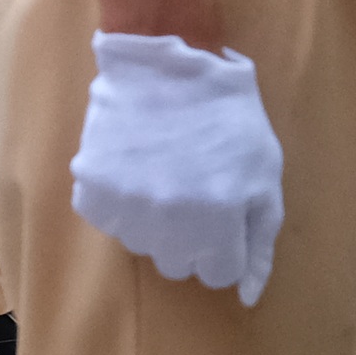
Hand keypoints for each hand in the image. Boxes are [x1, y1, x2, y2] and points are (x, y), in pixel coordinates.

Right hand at [69, 32, 286, 301]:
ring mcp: (125, 210)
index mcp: (219, 221)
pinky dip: (122, 200)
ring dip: (156, 219)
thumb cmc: (226, 114)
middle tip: (195, 188)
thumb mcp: (265, 171)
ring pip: (143, 244)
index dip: (225, 243)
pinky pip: (110, 219)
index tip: (223, 211)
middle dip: (192, 236)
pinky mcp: (91, 193)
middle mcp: (169, 226)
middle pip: (178, 264)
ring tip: (165, 169)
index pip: (219, 274)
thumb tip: (248, 295)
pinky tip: (135, 164)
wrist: (163, 59)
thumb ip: (260, 238)